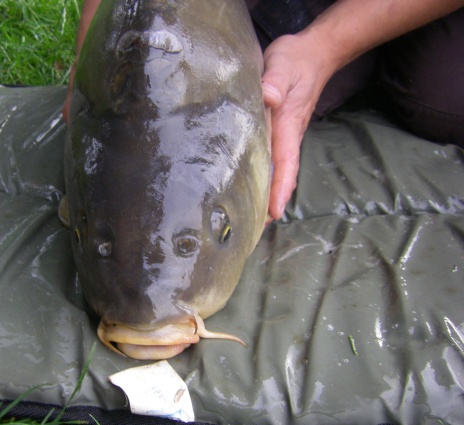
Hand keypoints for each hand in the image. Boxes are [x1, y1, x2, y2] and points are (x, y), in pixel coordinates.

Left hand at [261, 34, 335, 219]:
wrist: (314, 54)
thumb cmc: (296, 60)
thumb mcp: (284, 65)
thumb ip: (276, 81)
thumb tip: (269, 97)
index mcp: (288, 126)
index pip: (285, 163)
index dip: (279, 188)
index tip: (273, 213)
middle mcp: (287, 137)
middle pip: (280, 176)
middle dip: (269, 203)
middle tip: (253, 230)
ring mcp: (283, 137)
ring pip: (275, 171)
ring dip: (265, 195)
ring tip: (250, 220)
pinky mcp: (277, 132)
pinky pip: (270, 160)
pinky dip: (262, 178)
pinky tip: (250, 189)